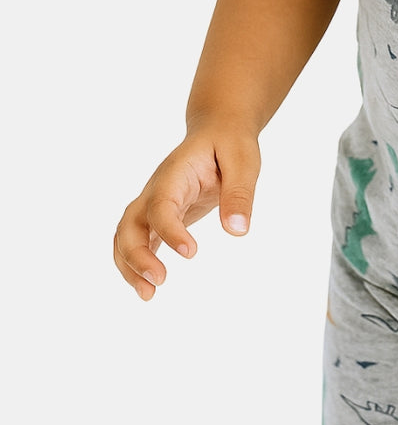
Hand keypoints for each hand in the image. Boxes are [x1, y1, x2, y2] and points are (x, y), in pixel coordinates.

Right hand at [113, 128, 260, 299]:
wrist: (217, 129)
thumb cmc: (230, 143)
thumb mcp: (244, 161)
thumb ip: (240, 193)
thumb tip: (237, 231)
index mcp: (176, 173)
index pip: (161, 204)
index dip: (170, 230)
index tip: (191, 253)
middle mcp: (157, 189)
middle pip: (130, 223)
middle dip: (137, 255)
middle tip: (159, 282)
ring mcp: (153, 202)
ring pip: (126, 235)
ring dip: (130, 265)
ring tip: (148, 295)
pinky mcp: (159, 215)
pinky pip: (138, 240)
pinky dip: (137, 264)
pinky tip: (148, 288)